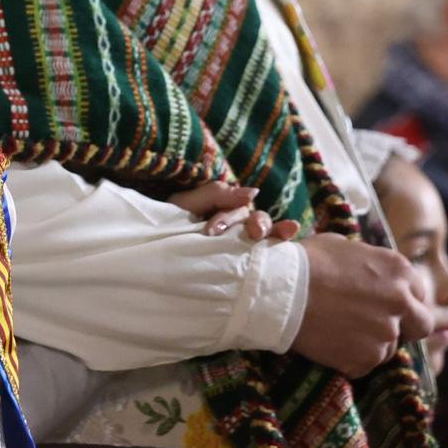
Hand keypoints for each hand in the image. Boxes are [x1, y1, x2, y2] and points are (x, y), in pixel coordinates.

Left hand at [169, 180, 301, 243]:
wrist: (154, 250)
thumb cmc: (170, 224)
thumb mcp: (186, 205)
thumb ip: (215, 194)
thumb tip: (253, 191)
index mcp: (222, 207)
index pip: (234, 208)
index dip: (226, 218)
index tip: (212, 232)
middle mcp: (237, 221)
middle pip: (254, 218)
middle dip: (255, 223)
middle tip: (251, 233)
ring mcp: (244, 237)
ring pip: (265, 229)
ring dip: (269, 229)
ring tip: (265, 236)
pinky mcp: (250, 255)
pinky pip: (270, 245)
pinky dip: (284, 235)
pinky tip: (292, 232)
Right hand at [291, 233, 437, 378]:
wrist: (279, 289)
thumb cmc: (306, 261)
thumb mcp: (345, 247)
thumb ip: (371, 264)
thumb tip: (373, 274)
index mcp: (400, 270)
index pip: (420, 295)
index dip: (403, 301)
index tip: (385, 305)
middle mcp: (401, 302)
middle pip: (421, 326)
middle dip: (404, 327)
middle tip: (375, 325)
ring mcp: (386, 334)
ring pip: (388, 347)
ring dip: (370, 342)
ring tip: (339, 330)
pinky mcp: (366, 359)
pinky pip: (364, 364)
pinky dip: (350, 358)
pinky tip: (329, 342)